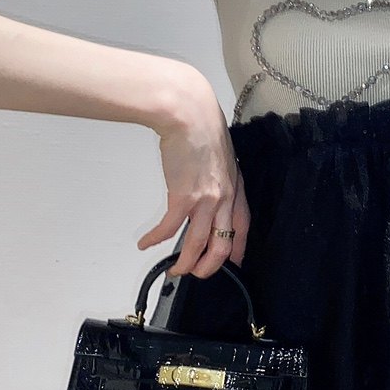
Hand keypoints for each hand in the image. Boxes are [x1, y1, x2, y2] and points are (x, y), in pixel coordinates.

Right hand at [136, 78, 249, 278]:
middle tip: (197, 274)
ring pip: (199, 244)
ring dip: (185, 262)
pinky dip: (157, 239)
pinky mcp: (183, 197)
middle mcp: (225, 199)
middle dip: (209, 266)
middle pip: (222, 244)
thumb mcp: (221, 157)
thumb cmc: (202, 128)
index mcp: (236, 189)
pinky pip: (170, 229)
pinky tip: (147, 243)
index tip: (233, 263)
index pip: (242, 228)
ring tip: (175, 271)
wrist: (189, 114)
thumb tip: (208, 188)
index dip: (237, 249)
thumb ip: (219, 177)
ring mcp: (206, 200)